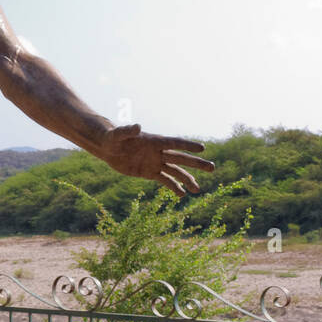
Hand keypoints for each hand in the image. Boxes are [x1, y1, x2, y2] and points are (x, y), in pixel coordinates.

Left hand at [98, 124, 213, 196]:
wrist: (108, 148)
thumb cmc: (112, 138)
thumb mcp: (118, 135)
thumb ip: (127, 130)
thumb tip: (137, 126)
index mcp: (154, 141)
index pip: (174, 143)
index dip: (187, 145)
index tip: (202, 148)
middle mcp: (158, 152)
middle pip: (180, 158)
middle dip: (196, 163)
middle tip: (212, 168)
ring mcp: (156, 162)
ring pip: (175, 172)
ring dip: (187, 180)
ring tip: (197, 190)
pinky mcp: (150, 172)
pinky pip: (164, 180)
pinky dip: (173, 187)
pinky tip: (182, 195)